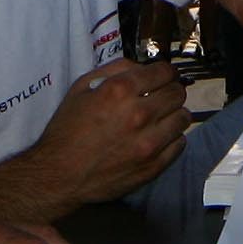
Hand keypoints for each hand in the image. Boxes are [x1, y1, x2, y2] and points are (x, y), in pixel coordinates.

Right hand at [26, 58, 191, 203]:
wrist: (59, 175)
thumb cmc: (67, 131)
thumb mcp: (81, 88)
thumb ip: (114, 70)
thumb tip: (141, 68)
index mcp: (119, 91)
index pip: (163, 72)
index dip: (165, 72)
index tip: (164, 76)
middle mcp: (139, 114)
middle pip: (177, 93)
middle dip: (170, 90)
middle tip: (162, 96)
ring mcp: (148, 142)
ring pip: (183, 117)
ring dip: (174, 114)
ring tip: (161, 118)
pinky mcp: (153, 165)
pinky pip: (180, 144)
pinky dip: (172, 138)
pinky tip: (158, 138)